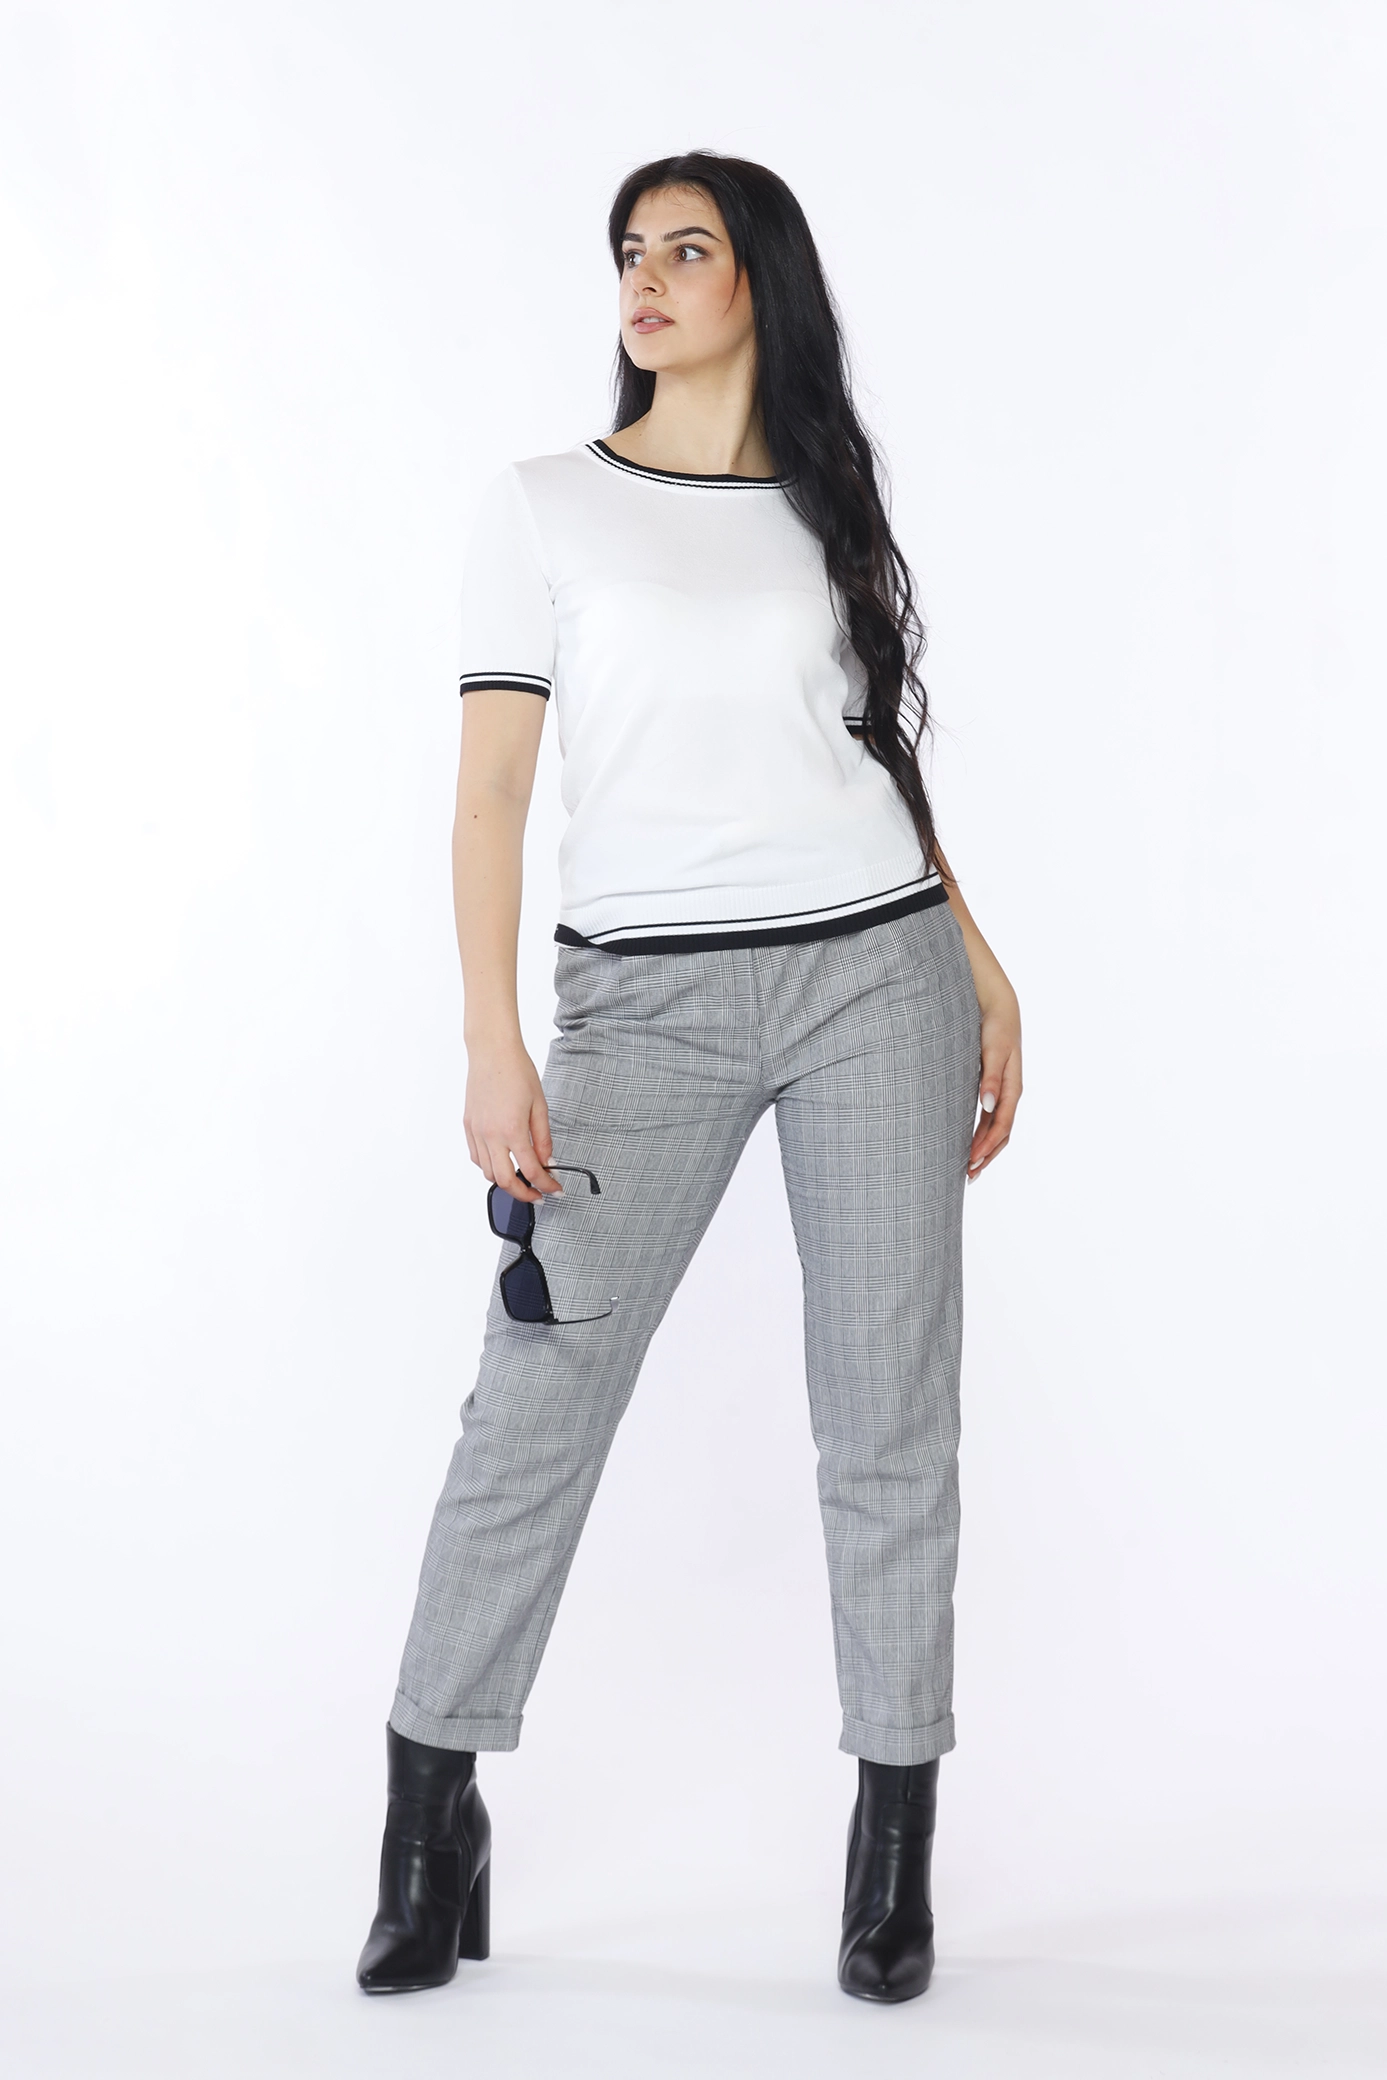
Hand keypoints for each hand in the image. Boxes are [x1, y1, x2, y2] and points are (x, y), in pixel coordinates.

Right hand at [463, 1042, 561, 1202]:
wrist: (492, 1052)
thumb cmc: (517, 1072)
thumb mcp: (540, 1105)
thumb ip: (543, 1138)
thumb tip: (548, 1161)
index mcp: (513, 1130)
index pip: (532, 1171)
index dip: (546, 1185)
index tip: (555, 1188)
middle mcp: (491, 1135)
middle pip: (505, 1181)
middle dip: (523, 1194)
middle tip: (537, 1194)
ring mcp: (477, 1132)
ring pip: (487, 1172)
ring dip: (505, 1181)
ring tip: (521, 1178)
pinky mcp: (468, 1125)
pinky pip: (476, 1157)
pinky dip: (489, 1166)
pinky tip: (501, 1161)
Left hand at [967, 981, 1021, 1183]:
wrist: (998, 1006)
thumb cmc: (996, 1026)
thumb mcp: (993, 1049)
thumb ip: (990, 1076)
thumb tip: (988, 1105)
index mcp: (1012, 1087)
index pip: (1001, 1125)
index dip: (987, 1146)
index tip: (970, 1161)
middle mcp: (1009, 1093)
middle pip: (1001, 1133)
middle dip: (986, 1156)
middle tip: (967, 1175)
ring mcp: (1001, 1091)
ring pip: (995, 1129)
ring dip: (984, 1149)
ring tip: (968, 1168)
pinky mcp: (992, 1086)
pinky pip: (989, 1118)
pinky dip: (980, 1134)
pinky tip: (968, 1143)